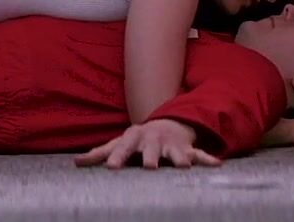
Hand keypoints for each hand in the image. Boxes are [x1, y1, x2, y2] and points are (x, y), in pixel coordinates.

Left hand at [74, 119, 221, 169]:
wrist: (166, 124)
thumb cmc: (137, 140)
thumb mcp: (118, 143)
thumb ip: (99, 154)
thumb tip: (76, 163)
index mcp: (133, 139)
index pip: (123, 148)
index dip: (117, 157)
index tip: (111, 168)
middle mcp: (153, 141)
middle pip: (151, 150)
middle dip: (150, 157)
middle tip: (149, 166)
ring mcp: (171, 145)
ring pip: (176, 153)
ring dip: (180, 158)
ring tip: (184, 166)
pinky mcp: (187, 150)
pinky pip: (200, 154)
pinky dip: (208, 159)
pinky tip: (217, 165)